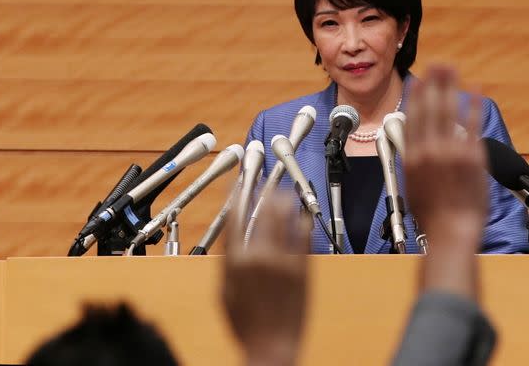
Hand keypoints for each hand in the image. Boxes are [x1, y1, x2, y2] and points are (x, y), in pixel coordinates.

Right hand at [222, 189, 310, 365]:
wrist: (272, 346)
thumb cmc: (246, 324)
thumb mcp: (224, 291)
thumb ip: (227, 263)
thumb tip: (231, 239)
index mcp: (236, 261)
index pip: (236, 217)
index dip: (238, 195)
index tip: (240, 182)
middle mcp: (260, 257)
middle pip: (263, 212)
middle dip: (264, 191)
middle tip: (265, 182)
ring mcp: (284, 262)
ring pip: (285, 220)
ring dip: (284, 201)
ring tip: (284, 192)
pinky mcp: (303, 269)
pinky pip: (304, 237)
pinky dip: (302, 222)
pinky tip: (302, 214)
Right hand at [404, 65, 487, 296]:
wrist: (451, 230)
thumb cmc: (431, 215)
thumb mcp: (411, 185)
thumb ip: (413, 161)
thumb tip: (414, 145)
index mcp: (411, 157)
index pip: (412, 119)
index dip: (416, 98)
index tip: (418, 81)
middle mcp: (429, 150)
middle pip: (429, 108)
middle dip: (433, 84)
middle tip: (436, 65)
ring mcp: (451, 151)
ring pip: (448, 110)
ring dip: (450, 87)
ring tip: (452, 70)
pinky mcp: (472, 156)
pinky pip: (471, 124)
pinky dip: (473, 105)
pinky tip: (475, 90)